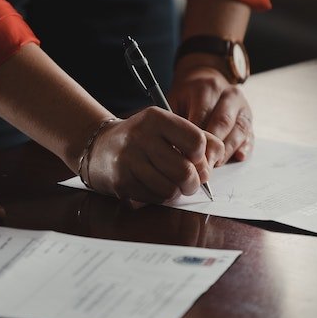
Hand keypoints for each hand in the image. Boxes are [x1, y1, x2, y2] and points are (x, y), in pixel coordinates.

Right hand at [85, 107, 224, 203]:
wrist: (99, 147)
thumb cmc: (142, 138)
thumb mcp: (168, 127)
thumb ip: (199, 137)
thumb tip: (217, 158)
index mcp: (157, 118)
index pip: (196, 141)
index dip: (202, 156)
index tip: (195, 159)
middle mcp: (141, 137)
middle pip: (185, 171)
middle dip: (193, 182)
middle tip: (190, 182)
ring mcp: (129, 160)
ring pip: (170, 189)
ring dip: (176, 192)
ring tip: (170, 183)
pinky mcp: (121, 181)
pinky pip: (154, 198)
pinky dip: (160, 197)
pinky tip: (153, 186)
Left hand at [169, 65, 254, 164]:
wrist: (206, 80)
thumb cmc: (187, 96)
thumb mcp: (175, 101)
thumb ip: (176, 122)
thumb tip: (175, 150)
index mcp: (208, 87)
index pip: (203, 115)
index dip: (195, 138)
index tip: (187, 156)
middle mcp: (229, 95)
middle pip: (223, 123)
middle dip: (212, 148)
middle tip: (202, 166)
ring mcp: (243, 107)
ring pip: (239, 131)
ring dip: (227, 151)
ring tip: (214, 165)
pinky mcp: (249, 119)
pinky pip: (250, 135)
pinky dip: (245, 148)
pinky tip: (238, 157)